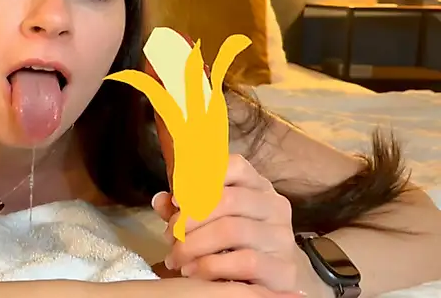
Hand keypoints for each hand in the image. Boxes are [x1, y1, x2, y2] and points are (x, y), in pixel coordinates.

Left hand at [151, 154, 332, 297]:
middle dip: (189, 218)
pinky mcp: (285, 269)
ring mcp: (282, 237)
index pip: (235, 166)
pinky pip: (245, 261)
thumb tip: (160, 199)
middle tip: (170, 235)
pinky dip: (211, 266)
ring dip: (194, 244)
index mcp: (256, 186)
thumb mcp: (206, 221)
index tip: (176, 199)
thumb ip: (183, 209)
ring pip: (232, 230)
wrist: (273, 278)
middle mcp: (275, 206)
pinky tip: (193, 272)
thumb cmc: (234, 243)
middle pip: (228, 199)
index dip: (201, 178)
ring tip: (176, 258)